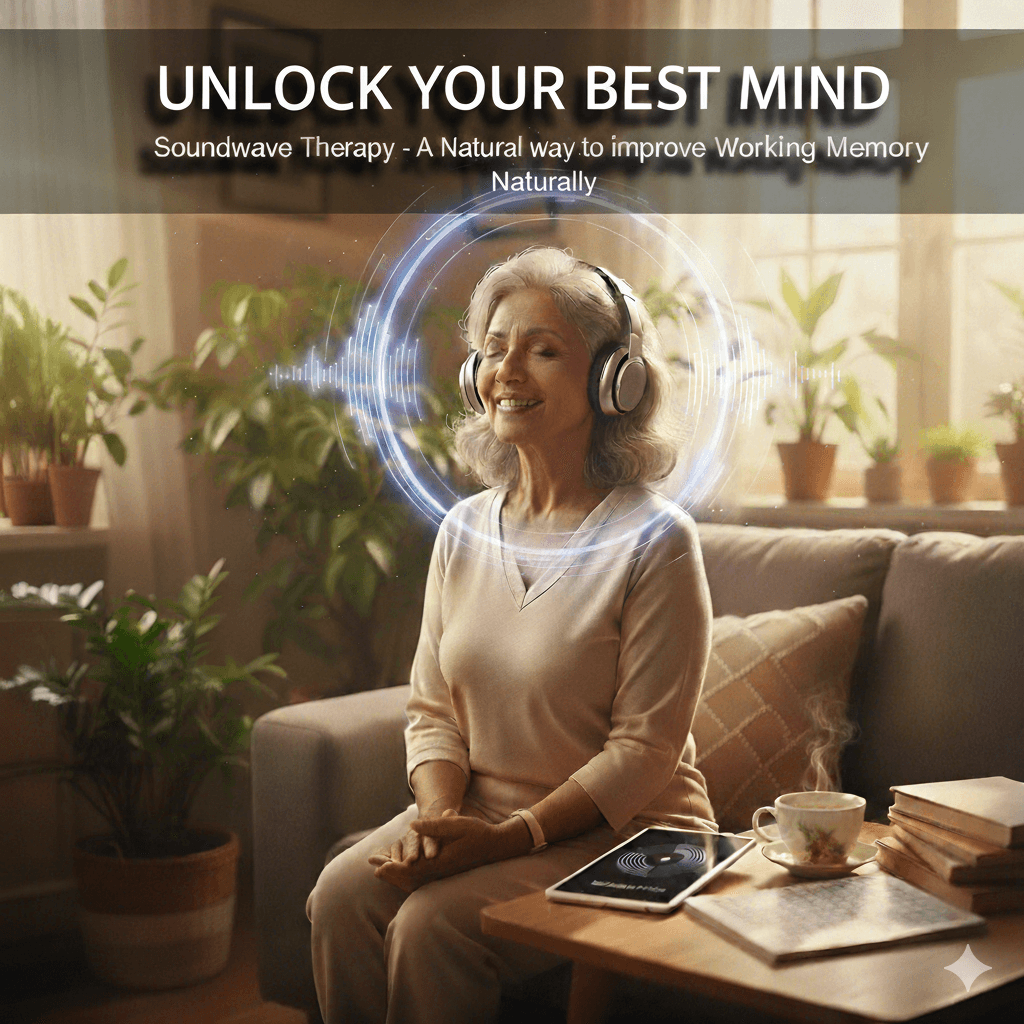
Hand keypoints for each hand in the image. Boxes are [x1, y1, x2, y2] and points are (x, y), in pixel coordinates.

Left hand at [370, 813, 525, 891]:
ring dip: (396, 875)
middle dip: (389, 871)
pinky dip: (407, 878)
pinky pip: (421, 881)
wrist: (494, 846)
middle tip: (372, 863)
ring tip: (381, 868)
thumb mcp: (456, 824)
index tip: (377, 866)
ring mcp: (441, 876)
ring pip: (413, 881)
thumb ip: (434, 825)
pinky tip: (400, 873)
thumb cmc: (476, 832)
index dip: (392, 868)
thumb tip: (412, 825)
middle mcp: (439, 873)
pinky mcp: (444, 874)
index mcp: (440, 862)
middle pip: (407, 877)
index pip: (410, 870)